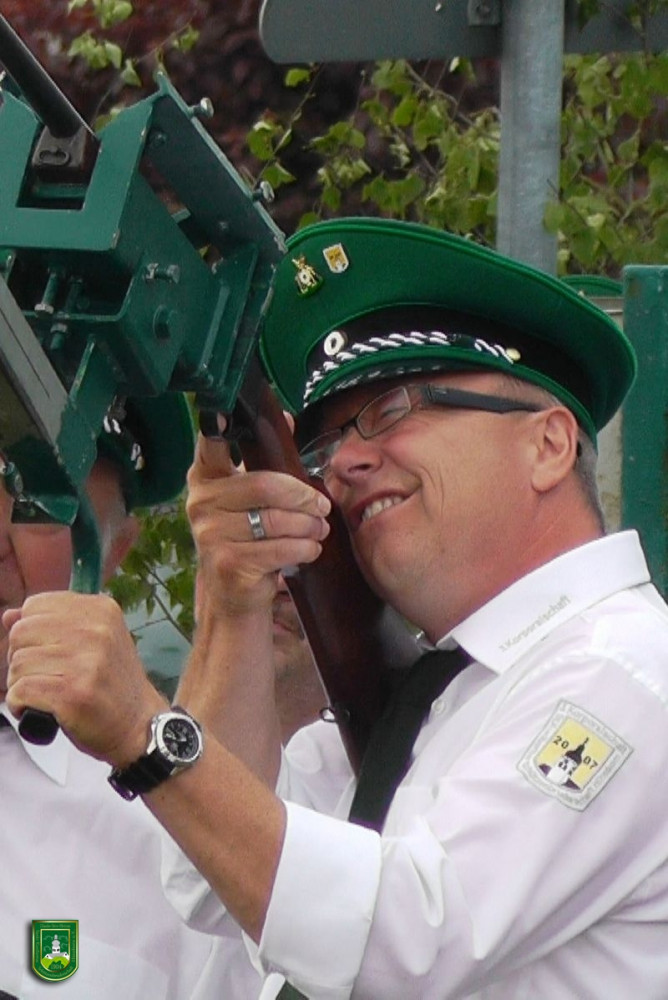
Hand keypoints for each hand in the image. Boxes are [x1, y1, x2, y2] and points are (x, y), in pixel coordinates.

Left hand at [3, 592, 165, 764]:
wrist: (139, 725)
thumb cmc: (110, 684)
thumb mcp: (94, 642)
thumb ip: (53, 625)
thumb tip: (9, 615)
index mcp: (101, 609)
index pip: (35, 606)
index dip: (31, 632)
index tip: (48, 652)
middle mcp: (96, 630)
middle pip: (21, 633)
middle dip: (21, 658)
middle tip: (43, 676)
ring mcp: (87, 661)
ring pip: (17, 663)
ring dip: (20, 684)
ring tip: (44, 694)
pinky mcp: (74, 693)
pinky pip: (20, 691)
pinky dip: (19, 704)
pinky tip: (36, 709)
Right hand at [186, 430, 330, 617]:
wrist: (233, 595)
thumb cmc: (248, 538)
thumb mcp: (253, 499)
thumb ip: (267, 461)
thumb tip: (288, 418)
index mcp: (205, 477)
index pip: (211, 444)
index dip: (219, 425)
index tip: (226, 409)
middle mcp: (201, 502)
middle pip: (265, 485)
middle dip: (304, 498)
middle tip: (322, 508)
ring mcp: (210, 534)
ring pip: (278, 520)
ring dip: (309, 527)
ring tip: (318, 531)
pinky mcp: (229, 563)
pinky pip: (282, 549)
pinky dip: (305, 549)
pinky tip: (309, 550)